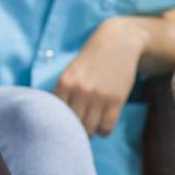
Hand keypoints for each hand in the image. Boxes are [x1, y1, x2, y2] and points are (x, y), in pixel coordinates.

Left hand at [54, 18, 145, 136]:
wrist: (118, 43)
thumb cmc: (91, 60)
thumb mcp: (71, 72)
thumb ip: (64, 93)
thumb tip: (57, 121)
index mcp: (64, 82)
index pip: (56, 115)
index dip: (60, 122)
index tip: (64, 124)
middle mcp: (80, 90)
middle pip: (73, 125)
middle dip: (75, 130)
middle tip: (78, 128)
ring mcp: (99, 96)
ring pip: (90, 129)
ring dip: (90, 131)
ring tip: (90, 126)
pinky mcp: (116, 100)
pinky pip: (106, 127)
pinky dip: (103, 130)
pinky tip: (102, 124)